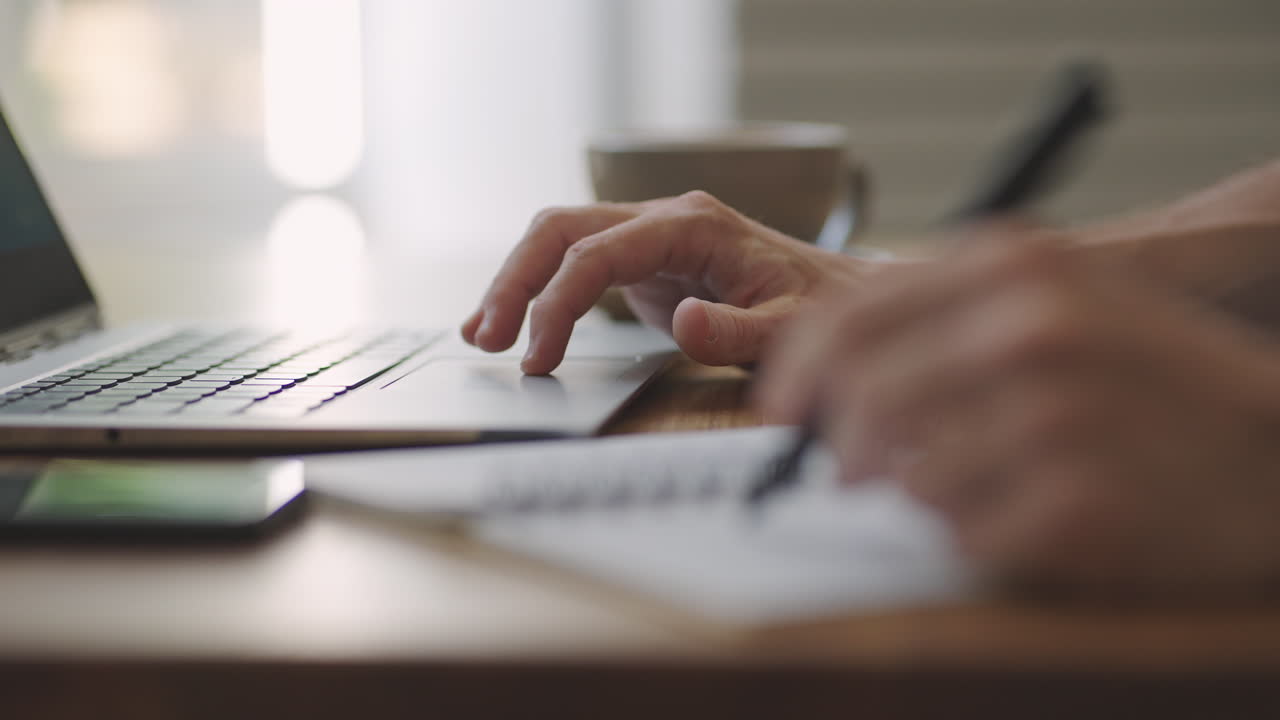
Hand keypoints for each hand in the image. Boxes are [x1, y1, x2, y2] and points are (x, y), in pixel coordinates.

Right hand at [461, 191, 868, 373]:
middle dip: (515, 281)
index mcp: (692, 225)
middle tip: (486, 340)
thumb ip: (738, 331)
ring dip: (516, 280)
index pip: (599, 251)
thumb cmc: (817, 309)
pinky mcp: (643, 260)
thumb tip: (683, 323)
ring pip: (559, 238)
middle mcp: (661, 217)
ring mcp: (648, 234)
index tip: (538, 358)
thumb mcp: (790, 328)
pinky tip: (515, 323)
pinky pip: (576, 261)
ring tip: (481, 334)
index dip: (558, 303)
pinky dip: (540, 288)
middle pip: (560, 228)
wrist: (838, 295)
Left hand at [758, 233, 1279, 593]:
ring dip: (921, 494)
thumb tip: (823, 377)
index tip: (783, 414)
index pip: (846, 321)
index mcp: (1012, 264)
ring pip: (906, 478)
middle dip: (838, 448)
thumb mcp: (1059, 299)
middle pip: (858, 401)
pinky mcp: (1076, 503)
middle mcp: (1026, 329)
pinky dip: (975, 535)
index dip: (797, 377)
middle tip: (843, 471)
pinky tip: (1026, 514)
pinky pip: (963, 534)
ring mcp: (1053, 416)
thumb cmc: (1155, 374)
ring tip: (979, 483)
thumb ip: (944, 319)